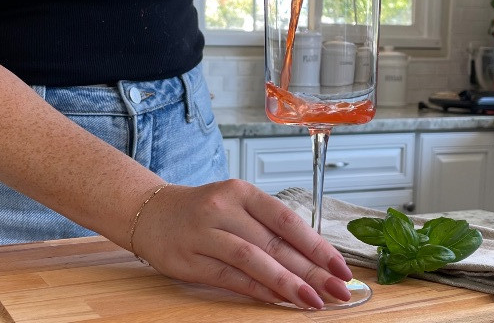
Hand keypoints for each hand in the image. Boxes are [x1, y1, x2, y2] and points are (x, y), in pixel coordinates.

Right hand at [131, 179, 353, 308]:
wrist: (153, 213)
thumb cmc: (203, 210)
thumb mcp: (236, 205)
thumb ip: (267, 227)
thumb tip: (310, 259)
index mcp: (241, 191)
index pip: (286, 219)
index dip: (316, 245)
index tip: (340, 266)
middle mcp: (224, 207)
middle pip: (275, 242)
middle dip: (311, 269)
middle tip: (339, 290)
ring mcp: (205, 232)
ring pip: (254, 259)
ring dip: (287, 283)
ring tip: (314, 301)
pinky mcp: (190, 258)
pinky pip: (230, 276)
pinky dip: (257, 290)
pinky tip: (279, 301)